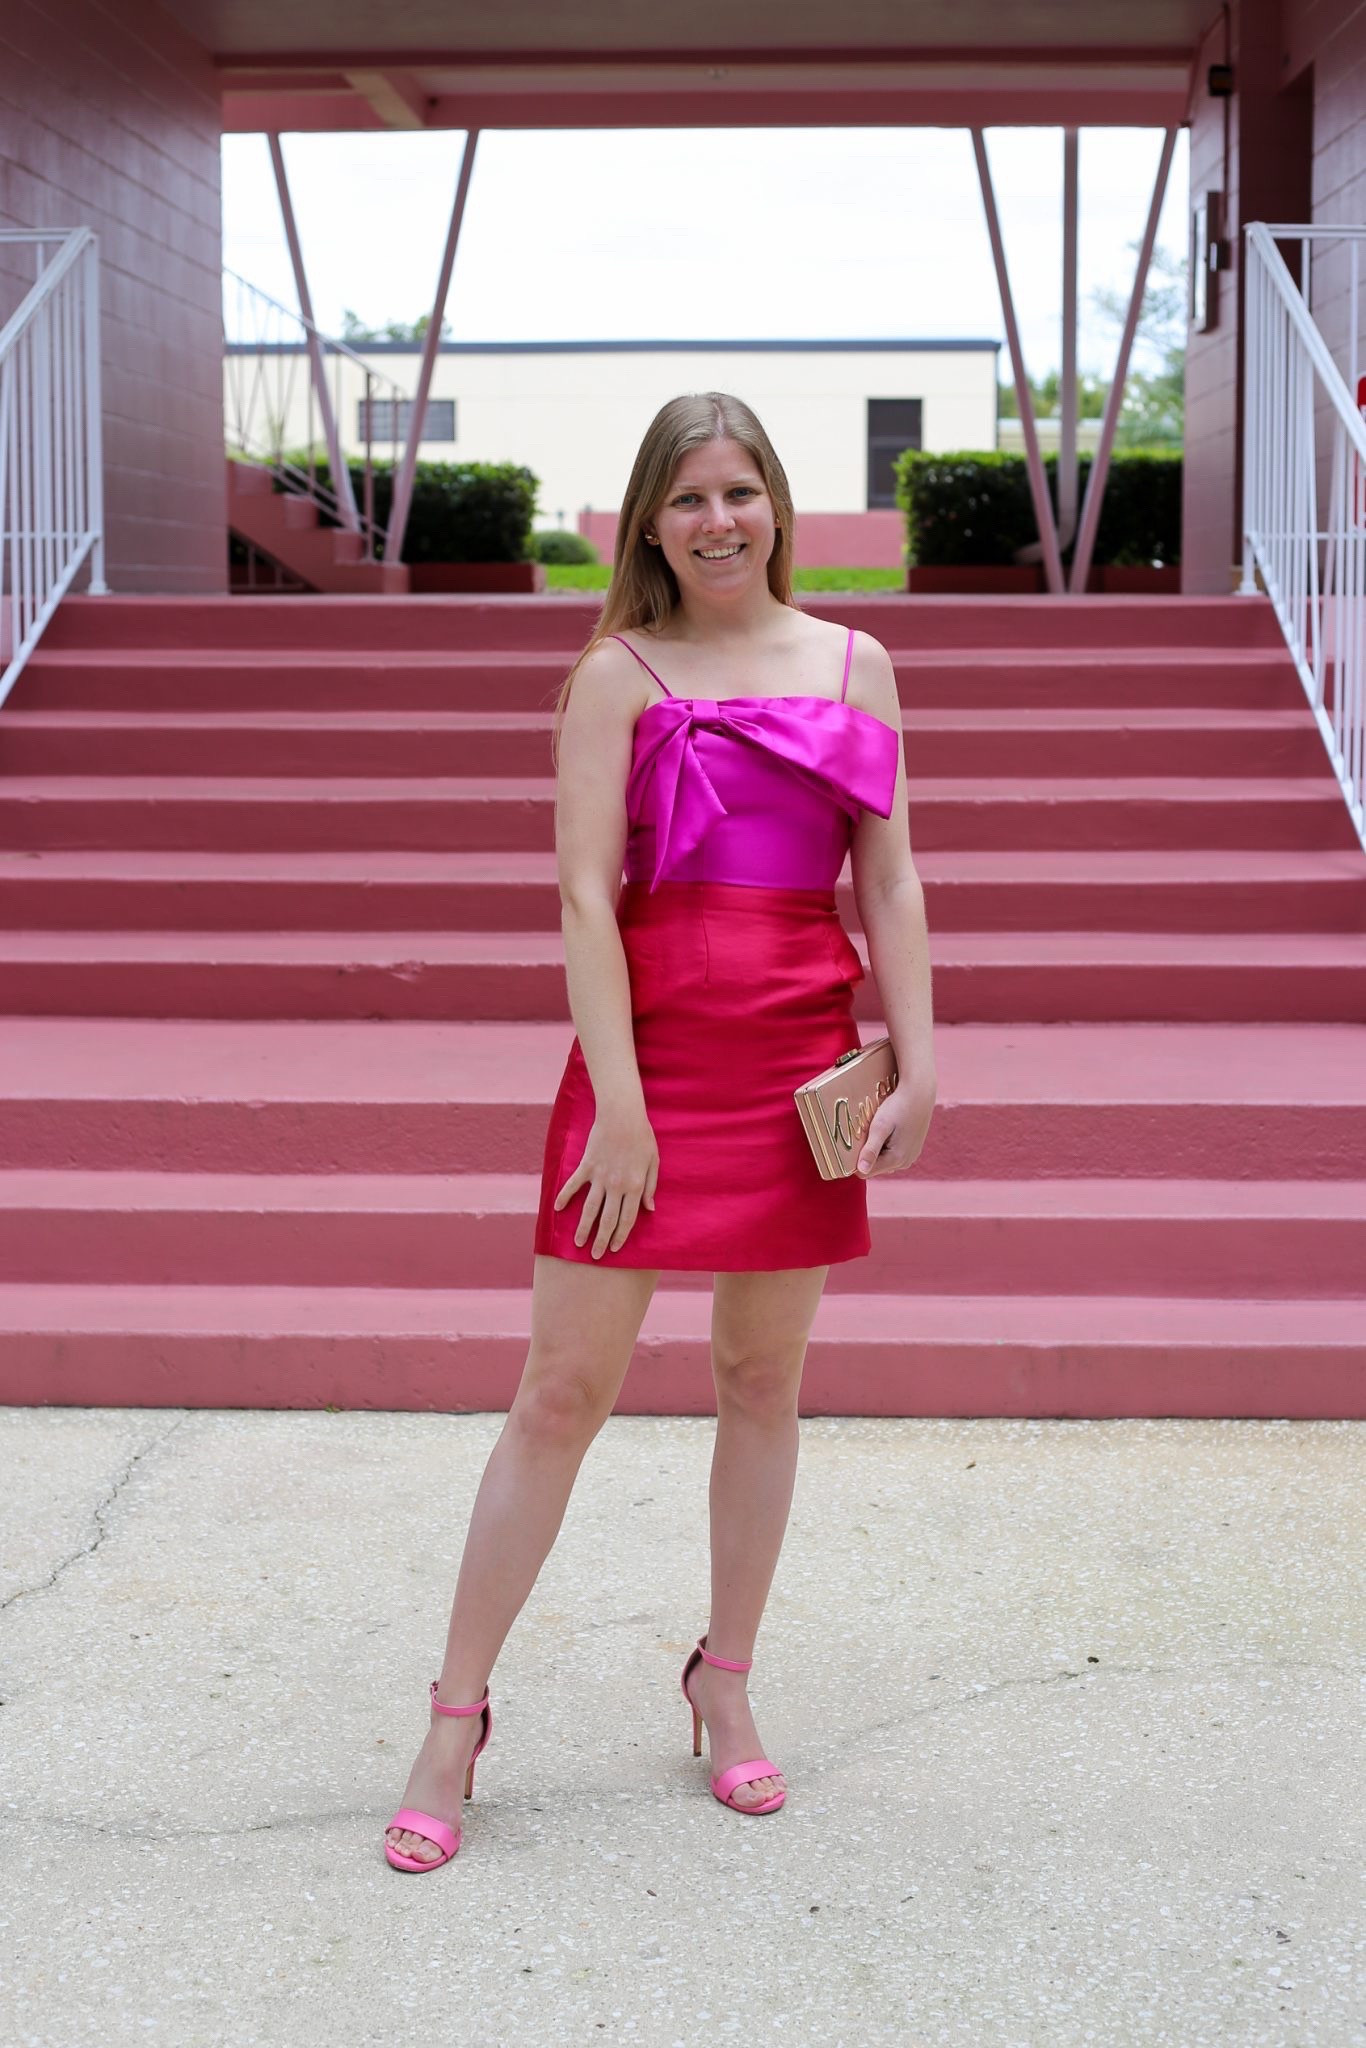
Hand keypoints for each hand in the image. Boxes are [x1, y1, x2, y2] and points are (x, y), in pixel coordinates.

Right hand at [553, 1105, 659, 1257]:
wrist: (622, 1114)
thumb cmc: (642, 1136)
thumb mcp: (654, 1161)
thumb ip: (651, 1187)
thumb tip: (649, 1209)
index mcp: (635, 1186)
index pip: (627, 1218)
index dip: (620, 1236)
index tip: (614, 1248)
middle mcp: (616, 1185)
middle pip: (607, 1219)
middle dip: (601, 1240)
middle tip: (595, 1256)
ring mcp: (599, 1176)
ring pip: (589, 1208)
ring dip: (583, 1228)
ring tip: (578, 1243)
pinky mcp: (586, 1165)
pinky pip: (574, 1185)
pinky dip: (565, 1197)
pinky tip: (557, 1209)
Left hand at [855, 1077, 935, 1177]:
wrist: (919, 1092)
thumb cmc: (898, 1107)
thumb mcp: (880, 1126)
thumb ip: (870, 1150)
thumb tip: (861, 1171)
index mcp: (896, 1160)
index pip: (864, 1172)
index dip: (856, 1159)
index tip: (856, 1141)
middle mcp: (905, 1163)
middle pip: (874, 1167)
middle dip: (867, 1153)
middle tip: (869, 1132)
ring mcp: (910, 1157)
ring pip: (883, 1161)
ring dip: (877, 1149)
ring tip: (880, 1129)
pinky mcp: (913, 1150)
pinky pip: (892, 1154)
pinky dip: (887, 1145)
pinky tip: (889, 1129)